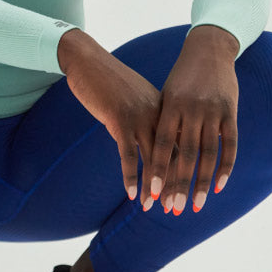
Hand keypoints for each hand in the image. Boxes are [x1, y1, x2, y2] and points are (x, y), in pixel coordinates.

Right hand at [58, 31, 165, 205]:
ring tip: (153, 208)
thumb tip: (151, 142)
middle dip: (172, 186)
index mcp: (164, 109)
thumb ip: (146, 119)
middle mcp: (157, 114)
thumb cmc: (110, 82)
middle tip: (174, 209)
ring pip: (153, 159)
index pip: (180, 146)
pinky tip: (131, 194)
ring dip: (154, 186)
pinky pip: (128, 155)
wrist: (89, 61)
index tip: (182, 194)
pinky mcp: (119, 120)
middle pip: (171, 156)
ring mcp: (139, 117)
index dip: (181, 173)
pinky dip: (131, 176)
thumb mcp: (135, 100)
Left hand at [154, 31, 238, 213]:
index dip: (158, 169)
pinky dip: (226, 168)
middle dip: (179, 184)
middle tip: (174, 210)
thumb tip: (155, 157)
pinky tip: (220, 187)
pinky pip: (230, 145)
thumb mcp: (167, 96)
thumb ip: (164, 124)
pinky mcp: (231, 112)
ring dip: (203, 183)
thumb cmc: (181, 77)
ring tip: (197, 206)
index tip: (152, 193)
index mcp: (171, 106)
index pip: (163, 144)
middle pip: (186, 154)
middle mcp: (192, 109)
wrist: (208, 50)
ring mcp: (213, 111)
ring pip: (208, 154)